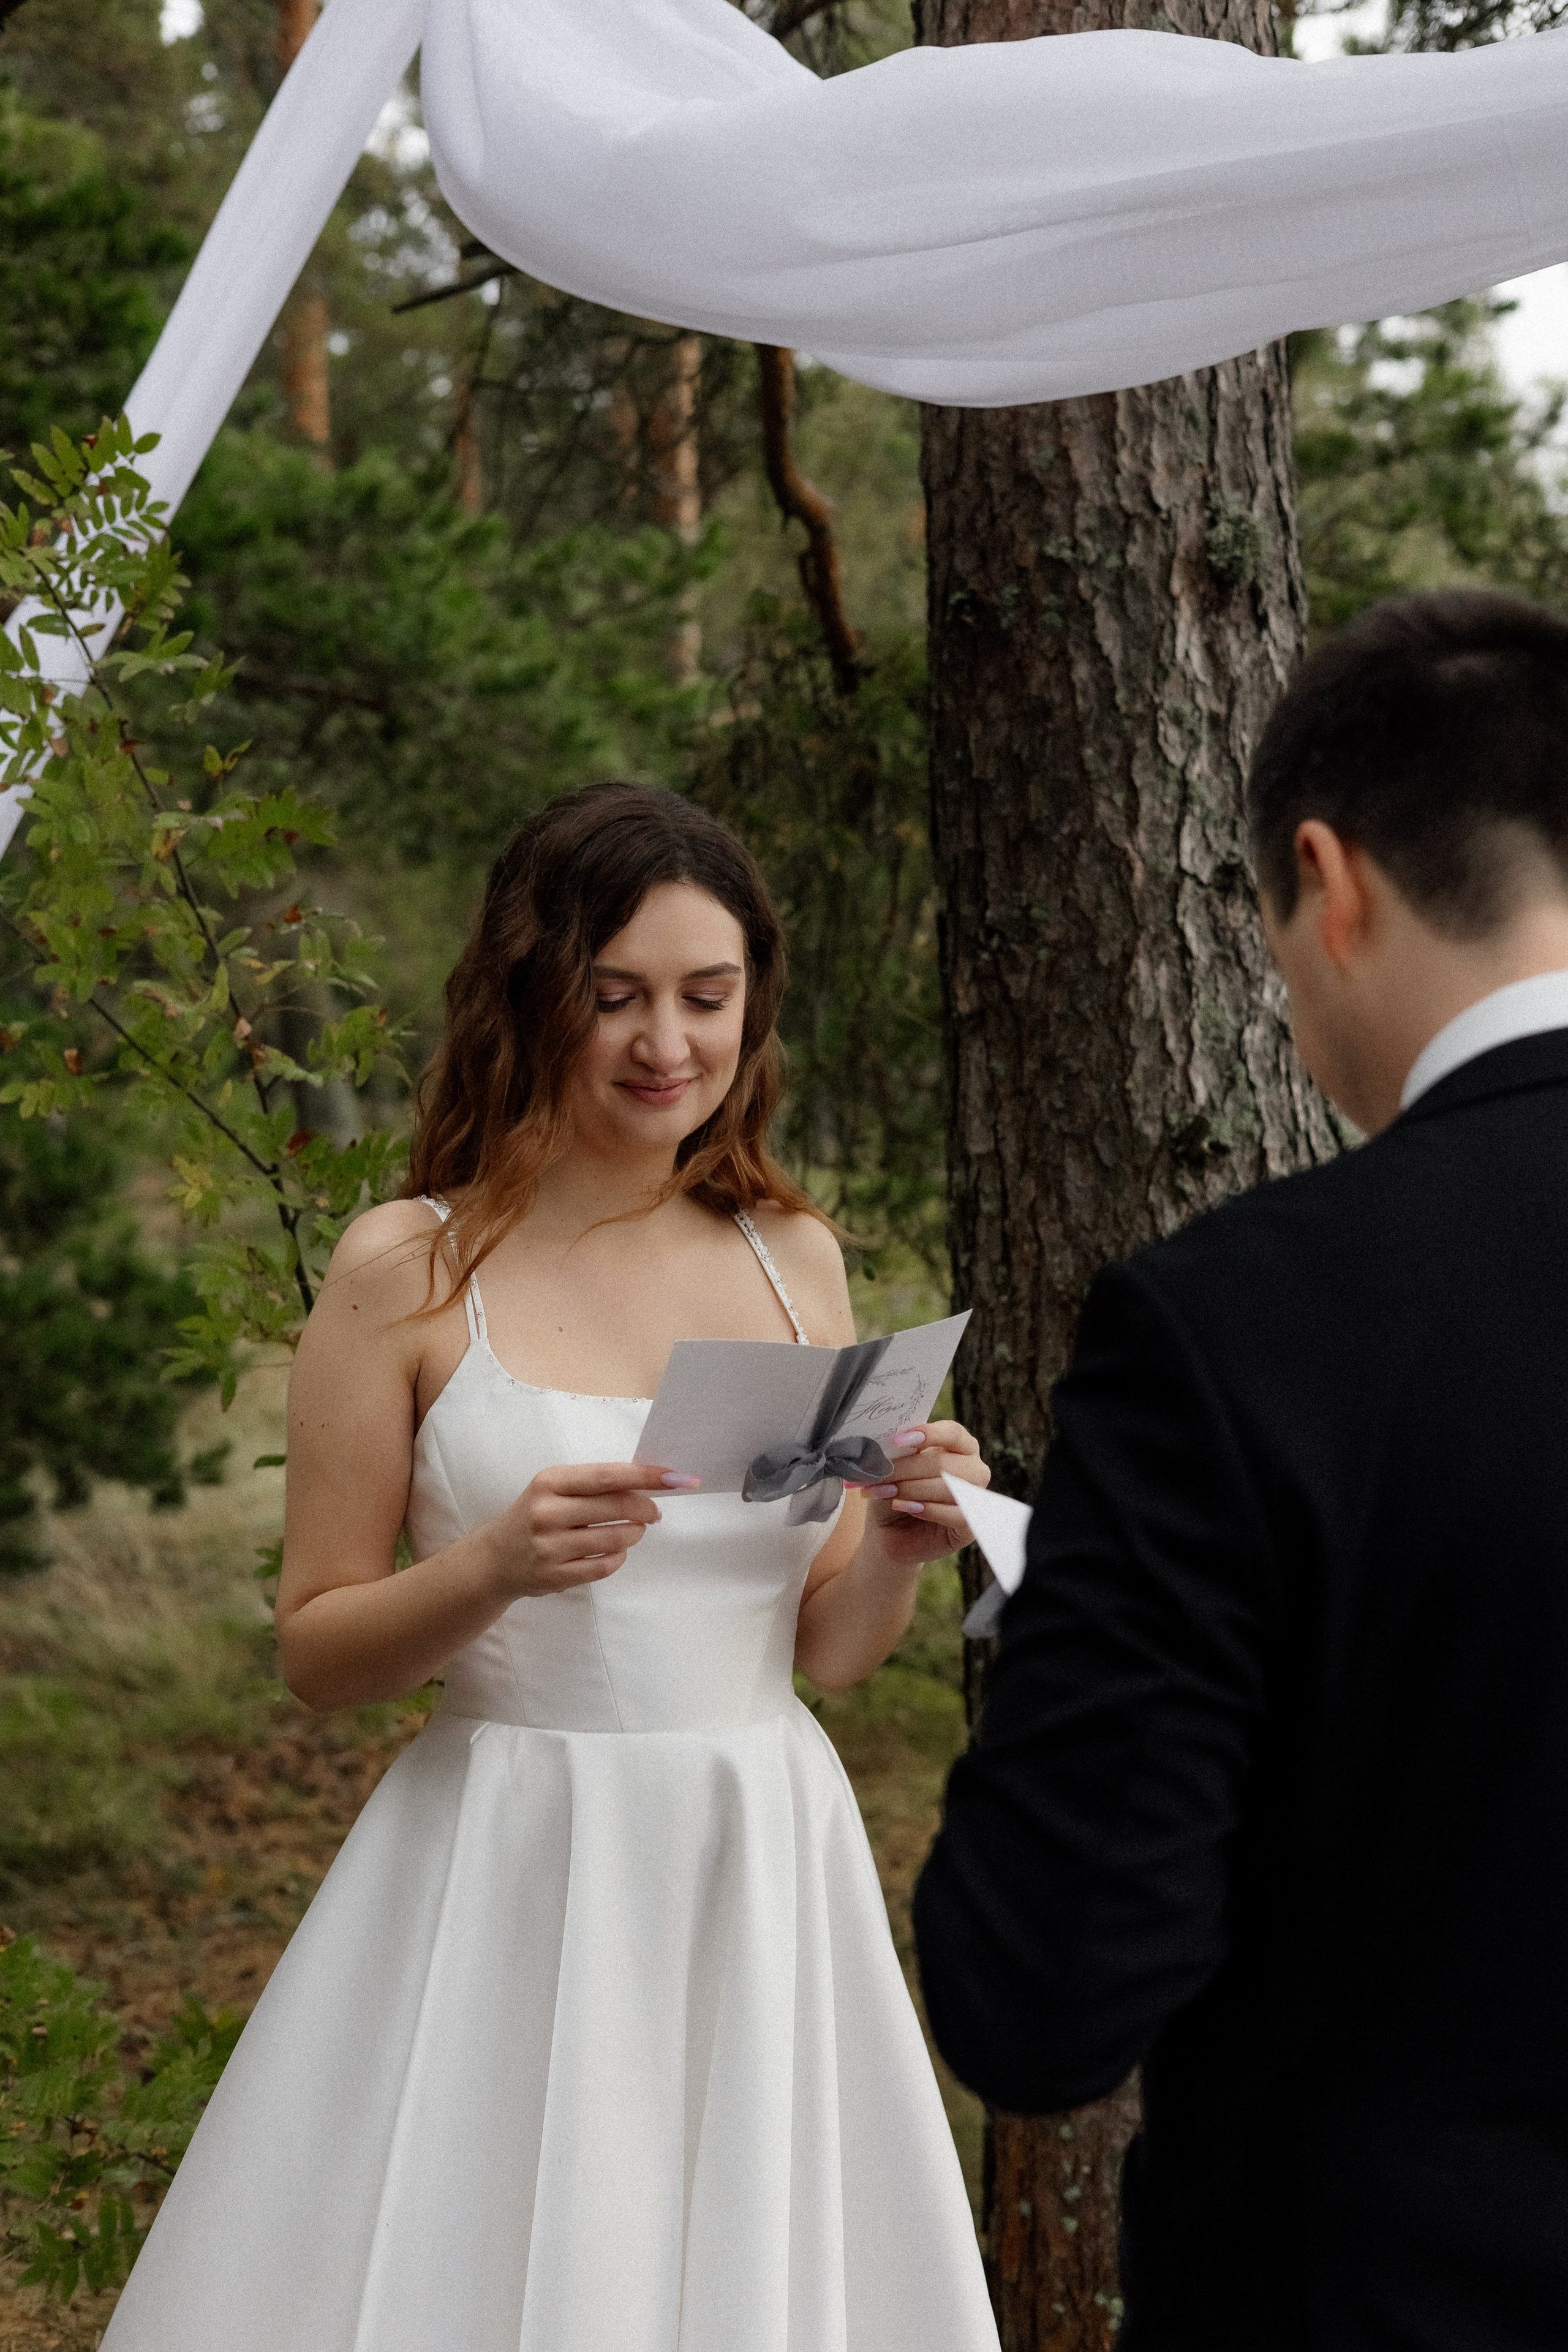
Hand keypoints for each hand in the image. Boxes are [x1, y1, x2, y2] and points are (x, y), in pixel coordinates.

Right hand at [481, 1462, 697, 1597]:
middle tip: (656, 1511)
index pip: (607, 1476)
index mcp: (549, 1482)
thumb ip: (592, 1485)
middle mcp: (546, 1512)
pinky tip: (617, 1551)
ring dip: (635, 1534)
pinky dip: (619, 1557)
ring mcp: (549, 1547)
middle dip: (646, 1508)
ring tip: (635, 1530)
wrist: (495, 1559)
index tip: (675, 1477)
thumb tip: (647, 1482)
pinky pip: (604, 1566)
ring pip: (613, 1539)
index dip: (646, 1476)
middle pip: (615, 1506)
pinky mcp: (554, 1576)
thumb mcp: (553, 1490)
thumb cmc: (534, 1516)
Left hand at [859, 1421, 990, 1569]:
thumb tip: (896, 1444)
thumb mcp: (892, 1470)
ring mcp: (975, 1497)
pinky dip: (928, 1510)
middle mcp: (973, 1468)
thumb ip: (899, 1454)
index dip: (929, 1434)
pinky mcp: (971, 1525)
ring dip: (912, 1489)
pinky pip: (956, 1514)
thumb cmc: (893, 1493)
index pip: (953, 1433)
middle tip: (879, 1473)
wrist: (890, 1533)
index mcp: (958, 1445)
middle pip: (944, 1463)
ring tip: (885, 1491)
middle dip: (907, 1468)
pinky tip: (905, 1507)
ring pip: (949, 1488)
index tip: (898, 1440)